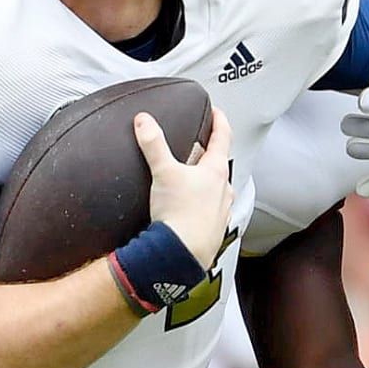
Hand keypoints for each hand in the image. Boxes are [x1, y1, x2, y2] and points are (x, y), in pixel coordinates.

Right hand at [136, 107, 233, 268]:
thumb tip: (144, 121)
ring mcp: (221, 210)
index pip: (223, 137)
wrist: (182, 253)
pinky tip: (187, 208)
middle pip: (219, 164)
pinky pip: (210, 210)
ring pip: (216, 188)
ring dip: (205, 181)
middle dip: (208, 153)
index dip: (220, 122)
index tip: (217, 113)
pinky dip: (201, 204)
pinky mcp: (213, 228)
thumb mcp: (163, 172)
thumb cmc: (180, 215)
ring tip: (189, 179)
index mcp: (216, 172)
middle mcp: (224, 190)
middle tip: (197, 146)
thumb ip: (153, 144)